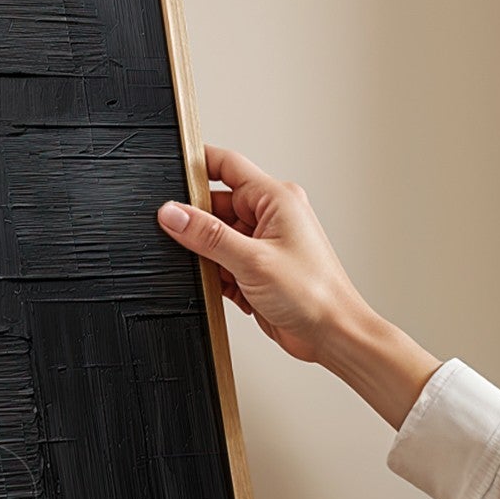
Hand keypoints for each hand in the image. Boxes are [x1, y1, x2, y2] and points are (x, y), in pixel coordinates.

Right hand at [158, 145, 440, 427]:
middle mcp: (269, 217)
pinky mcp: (255, 268)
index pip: (227, 165)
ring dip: (208, 256)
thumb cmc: (314, 293)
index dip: (197, 164)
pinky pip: (221, 262)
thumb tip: (173, 213)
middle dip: (197, 225)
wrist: (331, 334)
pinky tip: (225, 288)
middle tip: (183, 239)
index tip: (169, 172)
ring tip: (216, 271)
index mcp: (276, 199)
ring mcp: (262, 243)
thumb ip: (207, 235)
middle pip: (215, 206)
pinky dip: (216, 276)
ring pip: (214, 238)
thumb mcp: (251, 259)